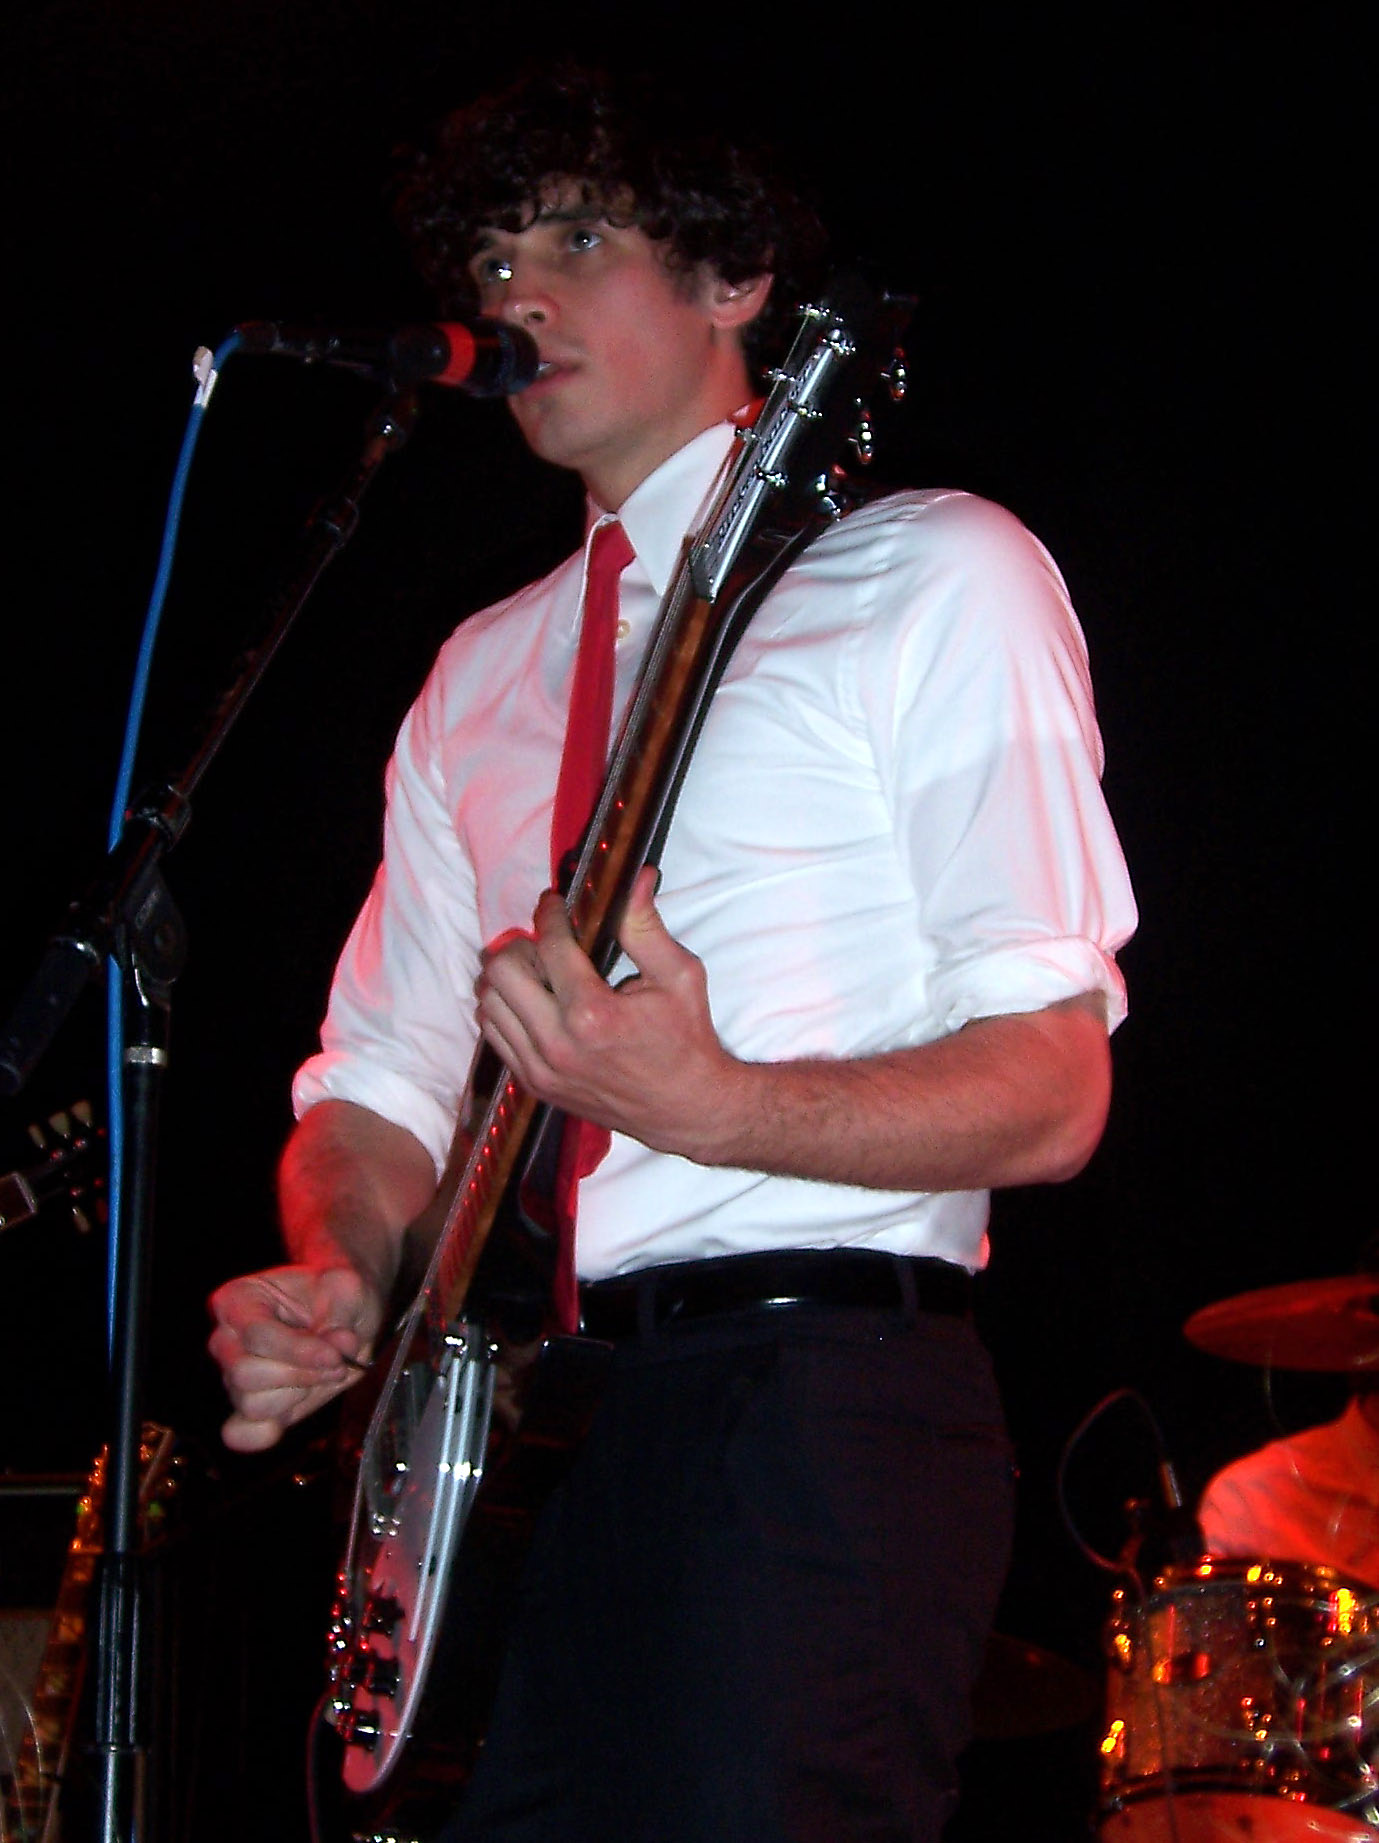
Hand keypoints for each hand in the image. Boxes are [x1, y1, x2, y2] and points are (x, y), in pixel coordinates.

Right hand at [207, 1262, 384, 1452]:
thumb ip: (341, 1315)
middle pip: (245, 1375)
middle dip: (299, 1374)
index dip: (299, 1351)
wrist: (343, 1311)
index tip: (336, 1356)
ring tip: (324, 1373)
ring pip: (251, 1404)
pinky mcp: (249, 1408)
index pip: (256, 1335)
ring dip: (297, 1394)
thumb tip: (337, 1351)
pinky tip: (292, 1412)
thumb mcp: (347, 1287)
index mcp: (238, 1300)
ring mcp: (233, 1376)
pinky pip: (241, 1433)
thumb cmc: (336, 1293)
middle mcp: (226, 1339)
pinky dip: (265, 1433)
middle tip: (337, 1363)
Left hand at [476, 867, 742, 1161]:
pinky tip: (536, 1003)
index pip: (549, 946)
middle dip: (522, 946)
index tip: (555, 903)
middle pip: (501, 971)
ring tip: (541, 974)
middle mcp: (557, 1043)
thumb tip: (636, 876)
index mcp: (593, 1014)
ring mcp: (540, 1068)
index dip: (550, 914)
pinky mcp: (534, 1085)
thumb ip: (646, 926)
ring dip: (509, 979)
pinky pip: (494, 1035)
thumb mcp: (680, 976)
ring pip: (488, 1003)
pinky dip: (506, 1010)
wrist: (686, 1108)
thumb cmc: (687, 1039)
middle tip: (548, 945)